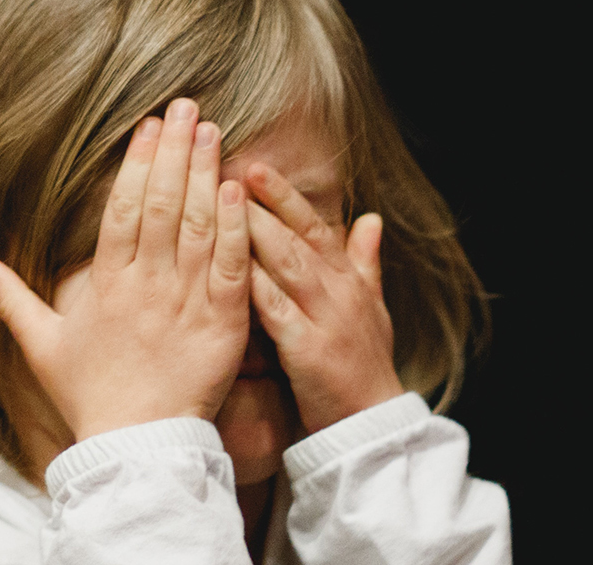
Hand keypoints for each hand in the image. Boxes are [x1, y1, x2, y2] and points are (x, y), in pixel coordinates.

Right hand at [0, 99, 252, 440]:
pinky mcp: (222, 324)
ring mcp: (185, 303)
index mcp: (106, 286)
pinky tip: (238, 188)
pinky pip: (230, 266)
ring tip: (214, 131)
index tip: (148, 126)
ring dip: (207, 174)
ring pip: (197, 225)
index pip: (123, 210)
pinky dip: (235, 226)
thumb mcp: (43, 348)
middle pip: (162, 204)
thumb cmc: (90, 398)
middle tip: (188, 108)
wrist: (137, 448)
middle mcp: (146, 286)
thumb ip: (15, 301)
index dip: (136, 163)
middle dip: (175, 151)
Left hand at [245, 163, 404, 434]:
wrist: (371, 425)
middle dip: (261, 201)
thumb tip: (372, 218)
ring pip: (286, 264)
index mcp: (347, 279)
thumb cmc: (364, 366)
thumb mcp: (372, 308)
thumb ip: (365, 262)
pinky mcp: (308, 349)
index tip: (254, 165)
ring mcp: (325, 318)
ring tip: (220, 202)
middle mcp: (338, 291)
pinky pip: (276, 311)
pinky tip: (226, 267)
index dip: (283, 195)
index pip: (313, 225)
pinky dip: (254, 287)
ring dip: (254, 231)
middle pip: (296, 236)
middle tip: (226, 169)